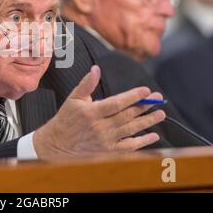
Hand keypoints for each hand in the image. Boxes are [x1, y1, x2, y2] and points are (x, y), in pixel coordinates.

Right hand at [33, 65, 165, 158]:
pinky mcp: (108, 150)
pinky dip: (142, 142)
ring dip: (147, 121)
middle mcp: (100, 127)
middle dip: (144, 106)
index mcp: (91, 112)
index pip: (116, 103)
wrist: (58, 142)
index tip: (146, 90)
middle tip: (157, 99)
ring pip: (131, 129)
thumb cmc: (67, 118)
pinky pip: (129, 146)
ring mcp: (105, 140)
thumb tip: (95, 69)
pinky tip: (153, 135)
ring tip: (160, 114)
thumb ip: (87, 83)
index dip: (132, 96)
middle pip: (127, 115)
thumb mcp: (74, 98)